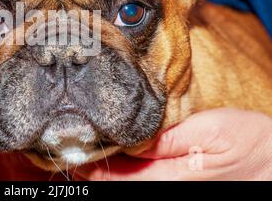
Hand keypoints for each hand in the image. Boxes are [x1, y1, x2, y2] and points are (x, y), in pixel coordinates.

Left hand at [75, 108, 271, 179]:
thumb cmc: (248, 143)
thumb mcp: (207, 132)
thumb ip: (166, 140)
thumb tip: (128, 140)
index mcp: (169, 179)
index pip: (116, 179)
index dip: (90, 166)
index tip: (72, 150)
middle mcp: (167, 188)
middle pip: (119, 185)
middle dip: (93, 169)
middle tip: (73, 148)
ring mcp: (172, 187)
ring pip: (129, 184)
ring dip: (106, 171)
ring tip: (87, 151)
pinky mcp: (177, 183)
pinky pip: (143, 180)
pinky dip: (123, 171)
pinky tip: (116, 158)